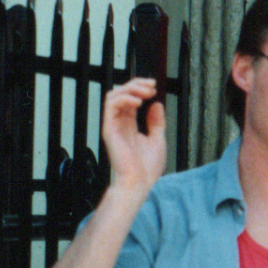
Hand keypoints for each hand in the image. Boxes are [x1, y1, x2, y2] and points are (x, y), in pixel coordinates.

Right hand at [100, 78, 167, 198]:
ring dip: (130, 88)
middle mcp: (120, 123)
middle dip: (136, 84)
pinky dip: (124, 98)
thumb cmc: (146, 168)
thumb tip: (156, 104)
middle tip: (151, 85)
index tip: (154, 87)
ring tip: (146, 92)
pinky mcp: (109, 129)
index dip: (140, 89)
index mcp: (130, 125)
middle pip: (121, 93)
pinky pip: (110, 105)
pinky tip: (138, 102)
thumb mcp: (158, 139)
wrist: (139, 182)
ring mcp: (113, 125)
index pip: (130, 99)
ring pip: (114, 95)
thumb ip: (156, 122)